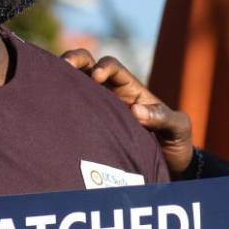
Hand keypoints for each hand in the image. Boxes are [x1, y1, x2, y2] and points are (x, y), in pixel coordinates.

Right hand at [61, 49, 195, 177]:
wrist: (168, 169)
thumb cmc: (175, 143)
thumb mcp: (178, 128)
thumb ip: (163, 117)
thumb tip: (135, 112)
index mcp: (131, 90)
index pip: (112, 67)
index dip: (103, 66)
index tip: (97, 77)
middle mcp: (111, 95)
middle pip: (88, 67)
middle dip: (76, 59)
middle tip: (66, 64)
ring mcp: (98, 110)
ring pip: (75, 86)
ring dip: (63, 79)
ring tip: (51, 81)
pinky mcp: (89, 128)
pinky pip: (72, 112)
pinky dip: (60, 104)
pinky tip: (50, 107)